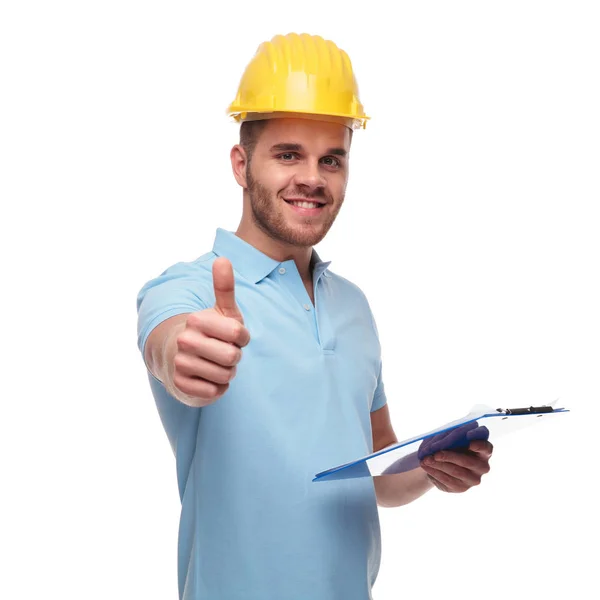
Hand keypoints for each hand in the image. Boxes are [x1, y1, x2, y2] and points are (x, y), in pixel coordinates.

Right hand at [172, 257, 249, 404]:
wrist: (178, 356)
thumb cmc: (210, 332)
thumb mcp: (221, 310)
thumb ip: (224, 287)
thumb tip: (223, 259)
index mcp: (196, 320)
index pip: (239, 334)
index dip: (242, 338)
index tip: (233, 336)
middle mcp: (184, 341)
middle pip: (233, 357)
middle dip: (234, 357)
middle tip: (224, 352)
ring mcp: (180, 364)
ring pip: (225, 376)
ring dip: (226, 373)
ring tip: (215, 364)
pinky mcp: (181, 386)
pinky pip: (215, 392)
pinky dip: (218, 388)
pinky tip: (208, 378)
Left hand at [419, 424, 492, 492]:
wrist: (442, 462)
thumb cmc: (449, 445)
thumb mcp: (450, 437)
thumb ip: (449, 437)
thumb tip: (439, 443)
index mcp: (483, 450)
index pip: (486, 448)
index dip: (479, 445)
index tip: (470, 443)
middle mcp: (482, 466)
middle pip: (467, 461)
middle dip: (449, 457)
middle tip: (435, 454)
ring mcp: (473, 479)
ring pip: (455, 471)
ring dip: (438, 465)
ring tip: (425, 459)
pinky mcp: (462, 488)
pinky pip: (447, 480)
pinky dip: (434, 472)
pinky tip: (426, 466)